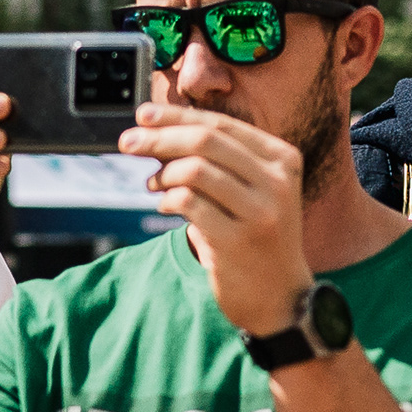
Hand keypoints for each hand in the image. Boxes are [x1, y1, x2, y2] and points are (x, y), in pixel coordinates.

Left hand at [116, 100, 310, 337]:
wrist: (281, 296)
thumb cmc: (258, 236)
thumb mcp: (254, 190)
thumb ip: (218, 160)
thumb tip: (159, 130)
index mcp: (283, 159)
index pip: (221, 125)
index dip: (177, 116)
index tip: (143, 115)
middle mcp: (277, 181)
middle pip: (205, 141)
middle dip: (159, 137)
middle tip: (128, 141)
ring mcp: (260, 212)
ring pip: (194, 170)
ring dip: (163, 173)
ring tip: (152, 183)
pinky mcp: (238, 241)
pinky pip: (188, 204)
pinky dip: (168, 199)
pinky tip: (165, 205)